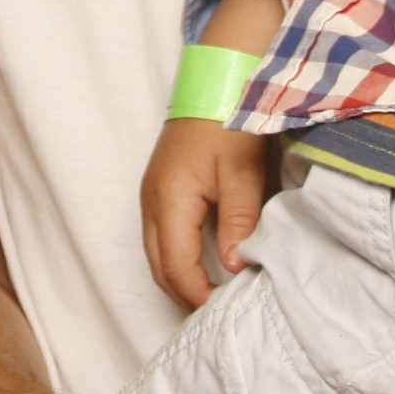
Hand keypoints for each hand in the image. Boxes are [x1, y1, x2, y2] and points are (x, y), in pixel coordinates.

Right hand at [143, 120, 275, 309]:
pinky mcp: (159, 189)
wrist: (216, 80)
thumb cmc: (230, 121)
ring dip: (180, 279)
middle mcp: (151, 202)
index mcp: (169, 200)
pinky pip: (160, 237)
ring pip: (156, 255)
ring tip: (214, 294)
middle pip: (159, 268)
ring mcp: (151, 195)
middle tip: (219, 313)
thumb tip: (234, 267)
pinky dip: (178, 259)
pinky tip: (204, 264)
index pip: (177, 268)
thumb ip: (239, 222)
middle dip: (186, 295)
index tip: (226, 311)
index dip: (199, 296)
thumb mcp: (243, 173)